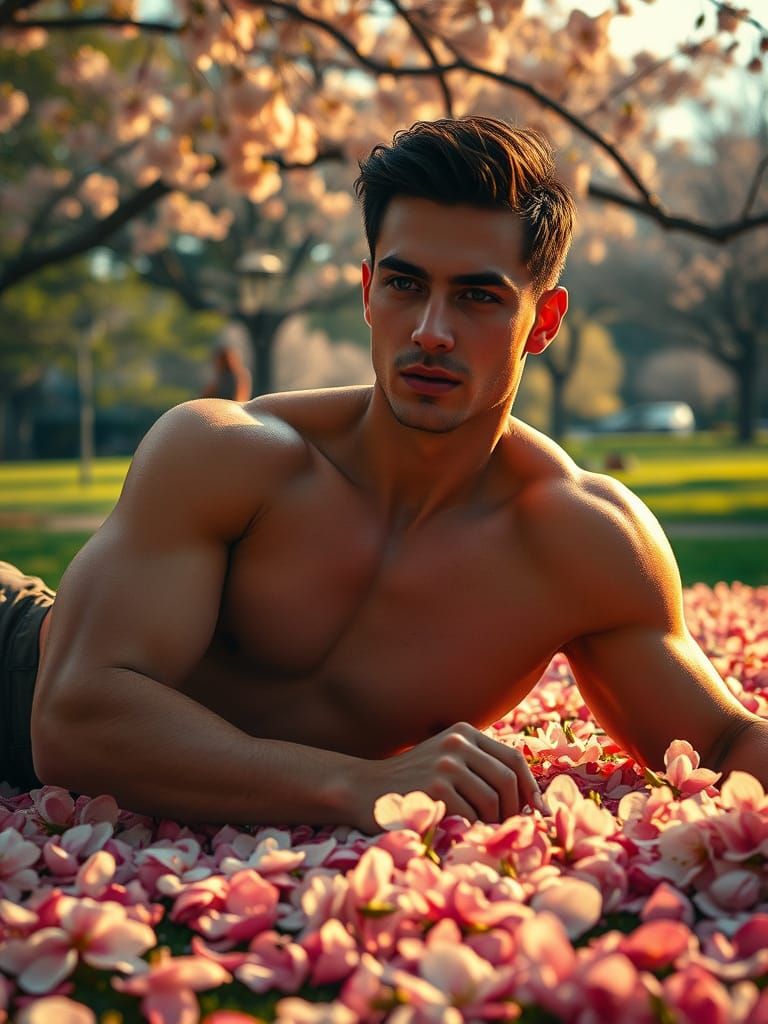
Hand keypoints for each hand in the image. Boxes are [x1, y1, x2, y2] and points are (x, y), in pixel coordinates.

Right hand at [354, 721, 546, 832]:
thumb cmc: (411, 784)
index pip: (514, 758)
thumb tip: (534, 801)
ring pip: (493, 801)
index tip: (539, 813)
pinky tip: (458, 833)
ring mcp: (445, 764)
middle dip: (514, 810)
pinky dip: (471, 830)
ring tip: (479, 833)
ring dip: (491, 824)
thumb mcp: (446, 762)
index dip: (531, 787)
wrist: (361, 789)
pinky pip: (471, 816)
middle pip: (508, 780)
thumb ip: (481, 769)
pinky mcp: (434, 788)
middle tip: (508, 830)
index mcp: (464, 732)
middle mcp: (457, 742)